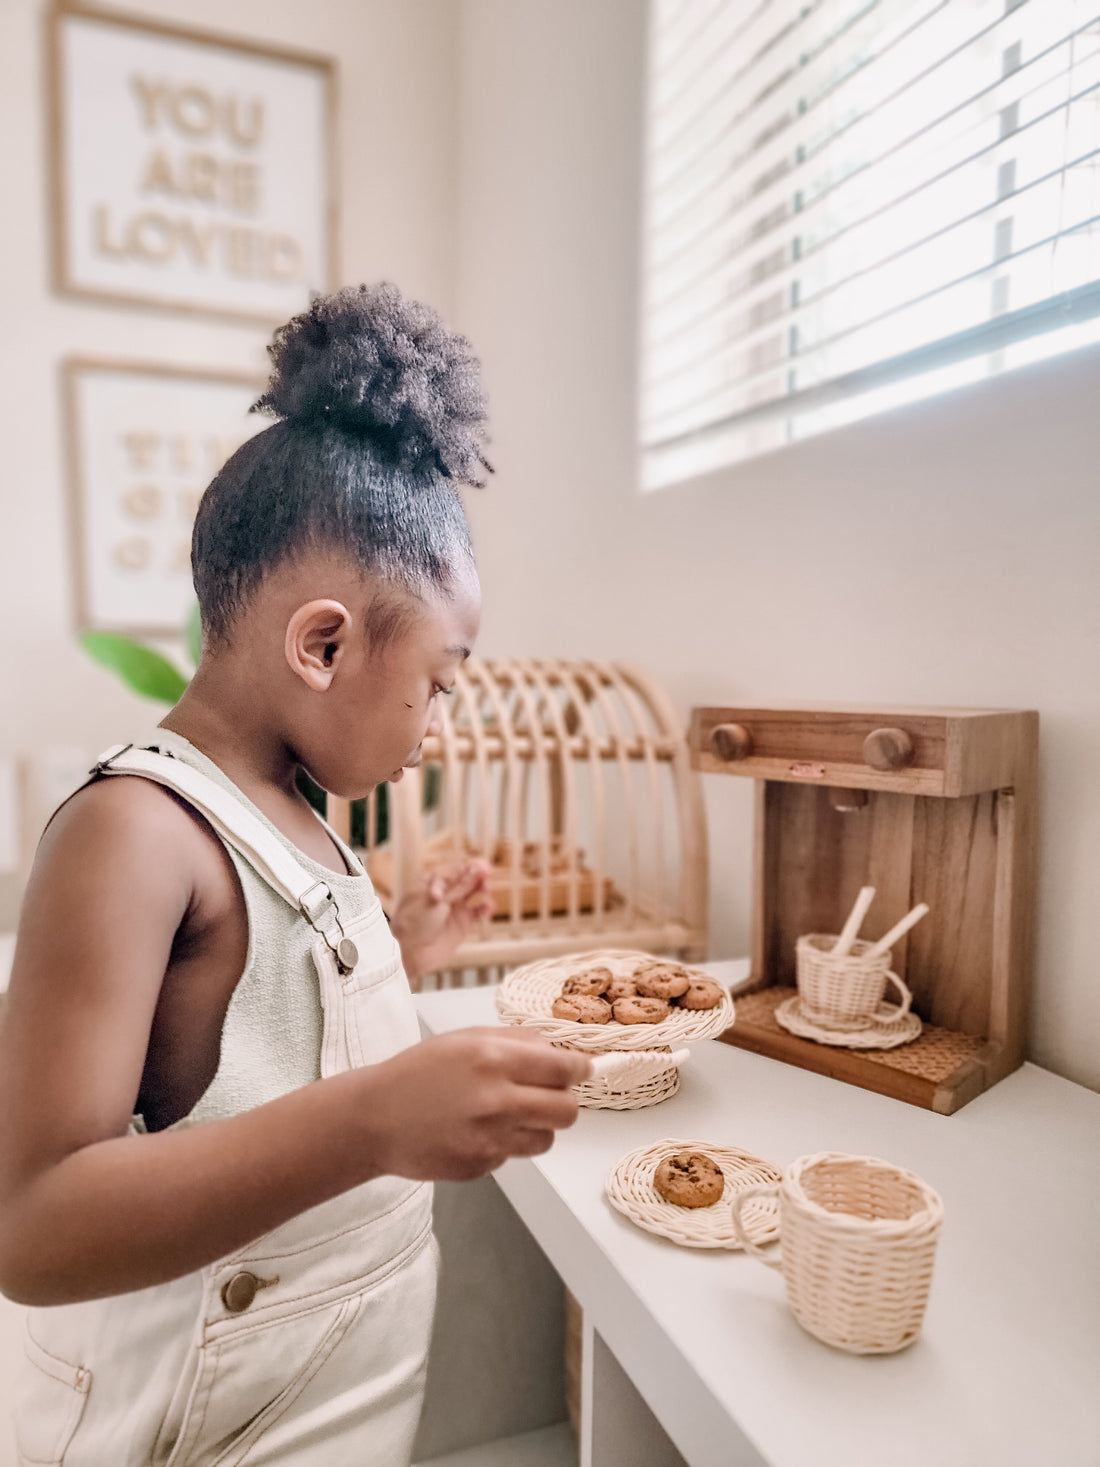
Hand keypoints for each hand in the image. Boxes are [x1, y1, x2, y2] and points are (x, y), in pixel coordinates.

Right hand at [363, 1027, 591, 1180]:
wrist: (373, 1118)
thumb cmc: (418, 1072)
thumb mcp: (466, 1039)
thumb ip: (517, 1042)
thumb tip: (562, 1053)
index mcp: (493, 1060)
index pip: (563, 1069)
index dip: (580, 1069)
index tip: (584, 1069)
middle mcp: (495, 1100)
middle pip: (567, 1111)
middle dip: (565, 1102)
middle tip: (548, 1095)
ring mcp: (488, 1139)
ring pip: (546, 1139)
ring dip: (536, 1126)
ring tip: (506, 1113)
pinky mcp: (480, 1166)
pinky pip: (513, 1156)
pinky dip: (504, 1144)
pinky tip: (475, 1131)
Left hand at [390, 858, 493, 979]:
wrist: (408, 954)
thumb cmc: (413, 923)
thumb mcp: (436, 901)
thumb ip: (459, 887)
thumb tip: (478, 869)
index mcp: (433, 882)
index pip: (455, 867)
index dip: (470, 865)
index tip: (483, 866)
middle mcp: (445, 893)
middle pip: (467, 878)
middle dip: (478, 875)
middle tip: (486, 876)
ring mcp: (454, 908)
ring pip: (474, 893)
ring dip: (482, 888)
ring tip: (486, 890)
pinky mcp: (462, 924)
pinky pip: (478, 913)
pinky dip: (485, 908)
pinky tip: (488, 907)